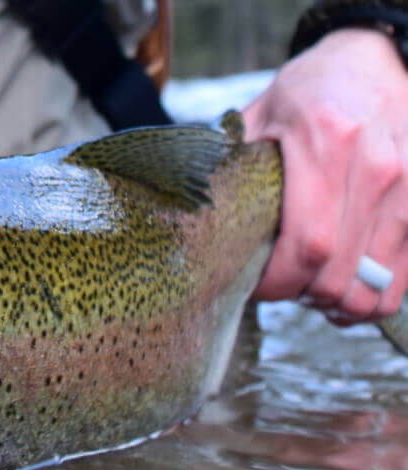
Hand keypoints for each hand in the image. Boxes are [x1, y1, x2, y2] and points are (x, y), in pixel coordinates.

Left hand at [243, 28, 407, 322]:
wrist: (371, 59)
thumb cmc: (308, 93)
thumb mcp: (259, 116)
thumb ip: (228, 163)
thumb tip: (190, 213)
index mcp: (327, 143)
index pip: (307, 244)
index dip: (279, 283)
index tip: (254, 285)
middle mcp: (376, 166)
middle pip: (339, 272)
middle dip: (301, 296)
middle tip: (278, 287)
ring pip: (375, 283)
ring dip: (337, 302)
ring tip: (309, 290)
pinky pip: (403, 274)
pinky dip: (371, 295)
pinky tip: (344, 288)